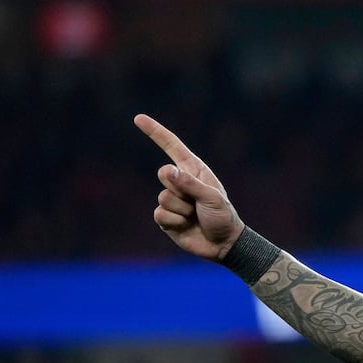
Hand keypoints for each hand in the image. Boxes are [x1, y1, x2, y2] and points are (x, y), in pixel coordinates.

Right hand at [135, 113, 244, 261]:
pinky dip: (175, 221)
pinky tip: (186, 226)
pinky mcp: (165, 217)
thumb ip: (188, 184)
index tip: (138, 118)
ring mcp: (172, 199)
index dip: (155, 132)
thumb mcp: (211, 197)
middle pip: (164, 174)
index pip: (171, 147)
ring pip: (163, 197)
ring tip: (195, 216)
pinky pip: (160, 214)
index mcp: (194, 170)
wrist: (223, 244)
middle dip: (180, 188)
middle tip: (197, 202)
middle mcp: (180, 182)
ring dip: (182, 209)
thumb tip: (165, 170)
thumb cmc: (222, 216)